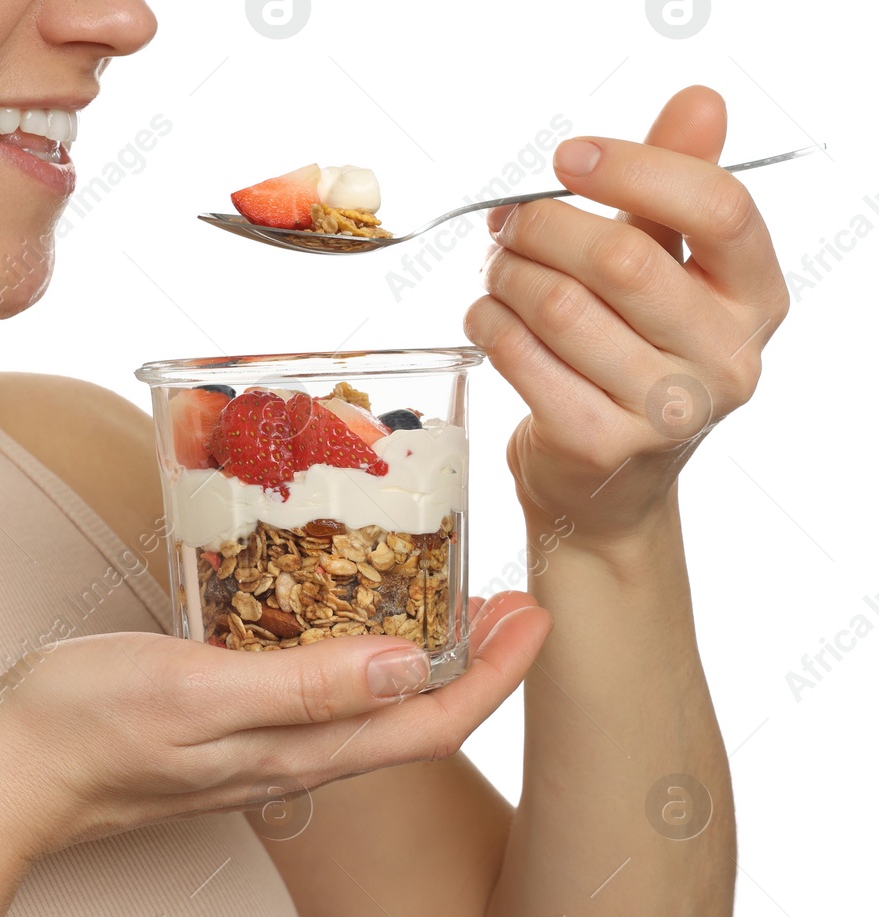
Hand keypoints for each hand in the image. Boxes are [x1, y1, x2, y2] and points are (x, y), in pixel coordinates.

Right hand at [0, 591, 551, 863]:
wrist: (2, 784)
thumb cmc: (82, 728)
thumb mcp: (193, 691)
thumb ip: (301, 685)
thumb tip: (415, 668)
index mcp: (295, 751)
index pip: (430, 723)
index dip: (497, 674)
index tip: (541, 611)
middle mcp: (290, 761)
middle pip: (414, 721)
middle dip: (478, 666)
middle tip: (514, 598)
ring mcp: (256, 754)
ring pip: (369, 715)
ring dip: (425, 664)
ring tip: (449, 605)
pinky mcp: (222, 737)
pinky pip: (318, 705)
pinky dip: (360, 664)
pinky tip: (342, 628)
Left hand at [464, 85, 790, 544]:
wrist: (608, 485)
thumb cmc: (635, 357)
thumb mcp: (670, 271)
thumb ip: (676, 187)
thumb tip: (699, 103)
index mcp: (757, 299)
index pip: (717, 207)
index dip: (636, 168)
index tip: (571, 157)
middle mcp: (728, 358)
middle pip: (623, 258)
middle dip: (545, 226)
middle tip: (509, 222)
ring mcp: (667, 410)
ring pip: (560, 307)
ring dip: (507, 275)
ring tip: (496, 270)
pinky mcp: (599, 443)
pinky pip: (521, 357)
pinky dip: (489, 324)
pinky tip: (488, 316)